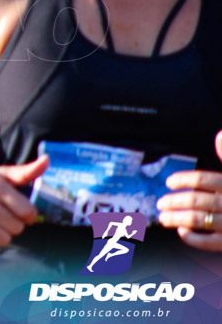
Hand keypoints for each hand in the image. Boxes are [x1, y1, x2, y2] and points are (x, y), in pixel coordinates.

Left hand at [157, 131, 221, 250]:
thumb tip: (219, 135)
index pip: (203, 180)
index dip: (183, 180)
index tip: (169, 182)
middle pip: (196, 200)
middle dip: (174, 201)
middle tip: (161, 203)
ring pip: (198, 220)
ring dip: (177, 218)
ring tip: (164, 218)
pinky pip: (209, 243)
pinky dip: (192, 238)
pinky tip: (183, 232)